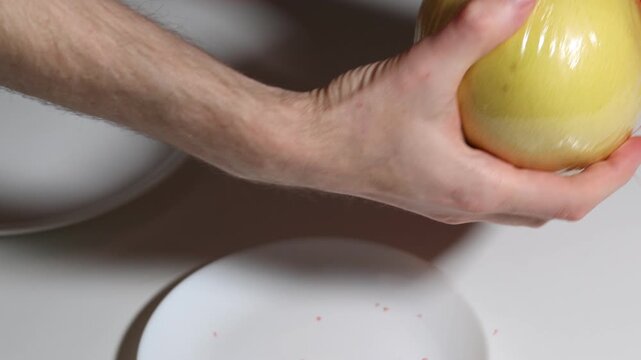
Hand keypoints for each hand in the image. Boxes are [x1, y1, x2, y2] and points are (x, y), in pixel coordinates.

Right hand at [273, 0, 640, 226]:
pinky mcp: (425, 187)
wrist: (304, 145)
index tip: (630, 145)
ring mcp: (442, 200)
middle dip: (582, 182)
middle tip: (598, 146)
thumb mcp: (422, 72)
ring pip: (513, 203)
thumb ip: (474, 33)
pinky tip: (496, 132)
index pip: (565, 201)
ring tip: (557, 142)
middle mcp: (461, 203)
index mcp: (472, 189)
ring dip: (544, 179)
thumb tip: (518, 1)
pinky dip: (508, 168)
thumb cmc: (350, 129)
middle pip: (543, 210)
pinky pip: (483, 187)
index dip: (609, 177)